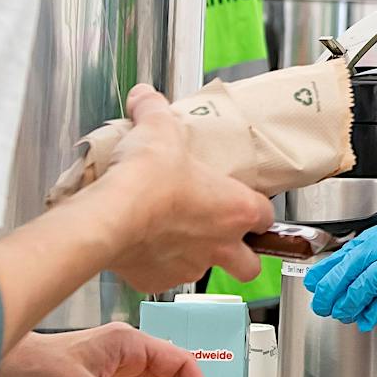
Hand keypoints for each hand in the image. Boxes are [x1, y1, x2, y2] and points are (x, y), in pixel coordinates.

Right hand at [99, 86, 272, 291]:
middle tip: (219, 234)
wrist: (111, 216)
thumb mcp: (158, 128)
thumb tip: (145, 97)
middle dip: (241, 254)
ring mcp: (189, 266)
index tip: (241, 199)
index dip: (255, 208)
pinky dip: (155, 263)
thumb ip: (155, 110)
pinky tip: (140, 242)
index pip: (265, 216)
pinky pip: (162, 275)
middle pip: (249, 264)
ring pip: (202, 270)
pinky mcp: (156, 280)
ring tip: (169, 231)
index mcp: (235, 209)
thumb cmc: (148, 178)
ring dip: (193, 254)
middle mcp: (219, 244)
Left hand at [304, 215, 376, 329]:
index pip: (366, 240)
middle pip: (362, 258)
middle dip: (336, 279)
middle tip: (321, 294)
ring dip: (350, 297)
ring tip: (338, 310)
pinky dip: (375, 310)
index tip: (323, 271)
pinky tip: (366, 318)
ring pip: (372, 278)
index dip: (340, 259)